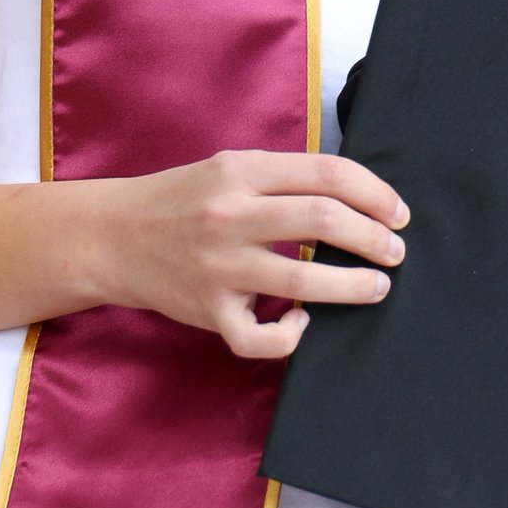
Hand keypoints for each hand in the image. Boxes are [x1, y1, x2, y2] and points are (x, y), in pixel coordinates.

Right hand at [69, 150, 407, 360]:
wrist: (110, 237)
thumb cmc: (180, 201)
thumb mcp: (227, 169)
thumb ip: (283, 178)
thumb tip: (356, 197)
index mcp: (241, 171)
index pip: (327, 173)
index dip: (375, 193)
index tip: (397, 214)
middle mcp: (230, 215)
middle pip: (324, 221)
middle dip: (374, 240)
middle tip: (395, 253)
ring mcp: (219, 266)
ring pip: (304, 281)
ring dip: (354, 286)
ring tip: (376, 287)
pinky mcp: (208, 311)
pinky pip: (261, 338)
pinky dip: (291, 336)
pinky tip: (301, 323)